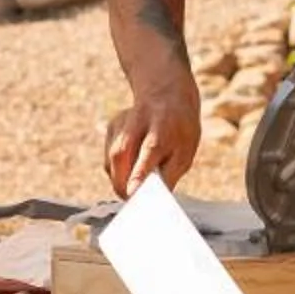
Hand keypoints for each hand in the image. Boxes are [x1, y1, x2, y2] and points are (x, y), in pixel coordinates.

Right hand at [105, 69, 202, 198]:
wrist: (167, 93)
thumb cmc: (180, 129)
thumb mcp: (185, 151)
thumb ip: (169, 174)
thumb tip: (156, 200)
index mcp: (163, 128)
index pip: (149, 152)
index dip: (140, 174)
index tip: (133, 192)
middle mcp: (139, 122)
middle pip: (121, 155)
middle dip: (122, 183)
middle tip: (131, 200)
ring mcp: (122, 122)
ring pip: (112, 158)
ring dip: (119, 179)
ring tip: (132, 188)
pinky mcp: (112, 126)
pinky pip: (109, 157)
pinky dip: (117, 170)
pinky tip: (129, 169)